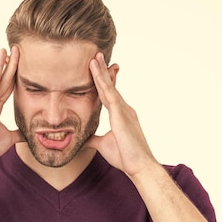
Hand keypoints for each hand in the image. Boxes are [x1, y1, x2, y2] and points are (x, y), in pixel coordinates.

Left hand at [85, 53, 156, 177]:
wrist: (139, 166)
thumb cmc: (125, 157)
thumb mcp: (103, 145)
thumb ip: (93, 139)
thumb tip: (82, 140)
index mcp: (120, 115)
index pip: (108, 95)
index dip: (102, 82)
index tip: (96, 69)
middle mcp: (123, 109)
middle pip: (109, 86)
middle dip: (102, 71)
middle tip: (95, 56)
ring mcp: (124, 110)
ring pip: (109, 87)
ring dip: (101, 72)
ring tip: (94, 57)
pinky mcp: (121, 114)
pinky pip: (110, 94)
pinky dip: (103, 82)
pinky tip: (96, 72)